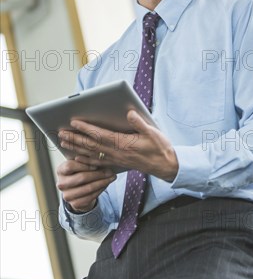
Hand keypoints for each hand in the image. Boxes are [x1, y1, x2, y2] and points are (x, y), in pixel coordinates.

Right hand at [56, 159, 115, 212]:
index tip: (97, 164)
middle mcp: (61, 184)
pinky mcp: (75, 204)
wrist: (77, 189)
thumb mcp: (80, 164)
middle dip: (98, 174)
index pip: (70, 166)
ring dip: (102, 182)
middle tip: (110, 171)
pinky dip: (100, 189)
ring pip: (88, 188)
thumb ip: (86, 160)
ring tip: (112, 177)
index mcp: (60, 170)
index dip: (85, 165)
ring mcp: (67, 195)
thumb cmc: (79, 172)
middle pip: (81, 177)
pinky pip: (91, 197)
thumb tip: (100, 158)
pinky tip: (106, 184)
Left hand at [58, 110, 178, 181]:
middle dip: (75, 138)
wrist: (165, 166)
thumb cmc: (160, 148)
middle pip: (91, 145)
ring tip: (63, 142)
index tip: (74, 122)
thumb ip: (139, 123)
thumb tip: (129, 112)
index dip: (86, 128)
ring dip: (76, 147)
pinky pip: (97, 162)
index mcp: (124, 143)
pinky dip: (85, 159)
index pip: (101, 135)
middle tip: (61, 133)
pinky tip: (77, 156)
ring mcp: (116, 160)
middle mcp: (117, 153)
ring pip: (91, 154)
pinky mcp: (117, 164)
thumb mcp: (153, 132)